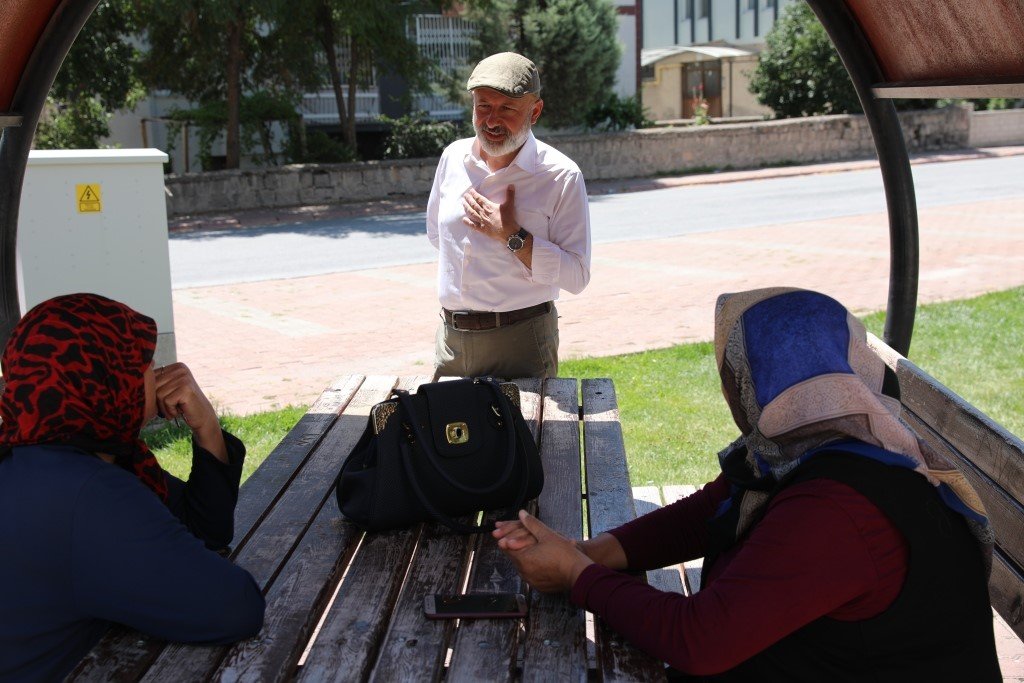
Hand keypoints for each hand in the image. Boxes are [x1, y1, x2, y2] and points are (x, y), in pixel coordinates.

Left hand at [154, 363, 226, 461]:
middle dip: (160, 402)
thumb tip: (135, 376)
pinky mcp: (186, 389)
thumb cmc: (181, 405)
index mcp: (176, 366)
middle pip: (154, 387)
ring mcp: (184, 378)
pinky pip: (166, 402)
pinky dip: (171, 411)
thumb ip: (157, 381)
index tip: (170, 399)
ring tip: (176, 409)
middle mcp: (181, 369)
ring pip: (159, 395)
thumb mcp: (170, 389)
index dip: (156, 394)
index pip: (152, 378)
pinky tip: (180, 411)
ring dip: (165, 408)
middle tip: (173, 406)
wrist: (202, 417)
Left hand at [462, 185, 517, 242]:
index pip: (479, 199)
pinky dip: (467, 222)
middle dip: (468, 199)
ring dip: (466, 208)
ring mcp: (481, 221)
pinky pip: (473, 225)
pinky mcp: (482, 229)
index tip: (470, 191)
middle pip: (473, 205)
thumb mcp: (509, 205)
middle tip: (465, 195)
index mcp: (488, 206)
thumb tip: (511, 185)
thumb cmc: (508, 218)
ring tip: (463, 203)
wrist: (508, 232)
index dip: (474, 194)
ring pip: (471, 213)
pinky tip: (463, 219)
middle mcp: (483, 213)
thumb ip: (510, 195)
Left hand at [495, 522, 628, 569]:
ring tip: (524, 548)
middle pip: (513, 556)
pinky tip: (536, 560)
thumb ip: (532, 524)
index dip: (504, 536)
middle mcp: (523, 572)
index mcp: (523, 559)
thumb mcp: (547, 534)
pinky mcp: (538, 586)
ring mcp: (531, 581)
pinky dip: (530, 566)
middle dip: (511, 546)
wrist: (579, 574)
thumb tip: (521, 513)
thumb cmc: (564, 553)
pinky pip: (530, 574)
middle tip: (508, 537)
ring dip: (521, 556)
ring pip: (521, 565)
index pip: (507, 546)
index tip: (499, 531)